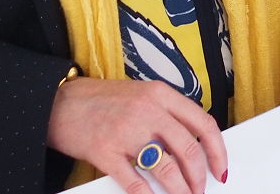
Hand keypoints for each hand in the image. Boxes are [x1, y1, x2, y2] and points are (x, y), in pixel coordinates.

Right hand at [46, 76, 227, 193]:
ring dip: (180, 190)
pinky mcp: (105, 152)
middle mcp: (147, 110)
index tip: (220, 168)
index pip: (203, 123)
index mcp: (160, 94)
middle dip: (199, 177)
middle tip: (200, 190)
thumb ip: (167, 114)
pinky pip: (134, 182)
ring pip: (167, 168)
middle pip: (188, 150)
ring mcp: (126, 131)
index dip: (216, 150)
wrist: (59, 102)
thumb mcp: (141, 95)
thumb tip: (193, 144)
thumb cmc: (101, 101)